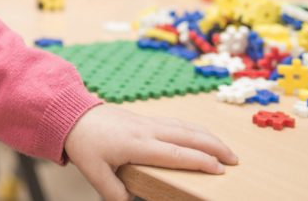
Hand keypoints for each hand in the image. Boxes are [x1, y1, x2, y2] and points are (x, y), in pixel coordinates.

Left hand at [64, 104, 237, 200]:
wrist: (72, 114)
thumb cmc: (85, 143)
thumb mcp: (95, 173)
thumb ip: (114, 192)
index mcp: (137, 144)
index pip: (176, 154)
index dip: (200, 161)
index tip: (220, 170)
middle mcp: (147, 130)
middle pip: (188, 136)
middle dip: (214, 147)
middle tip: (235, 159)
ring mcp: (147, 121)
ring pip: (185, 126)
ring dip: (208, 136)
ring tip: (226, 148)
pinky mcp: (145, 118)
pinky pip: (176, 122)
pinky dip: (195, 129)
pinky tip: (202, 135)